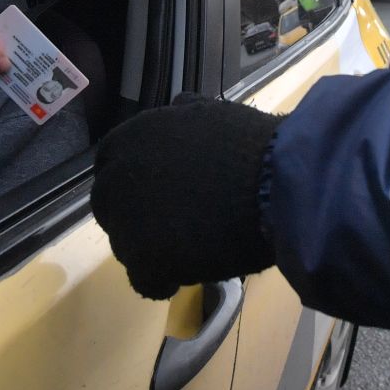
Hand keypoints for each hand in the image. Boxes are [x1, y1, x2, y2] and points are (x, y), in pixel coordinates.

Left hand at [92, 97, 282, 299]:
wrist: (277, 185)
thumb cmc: (250, 148)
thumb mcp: (210, 115)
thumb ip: (182, 119)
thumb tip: (178, 108)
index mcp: (128, 139)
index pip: (112, 169)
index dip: (137, 186)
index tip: (163, 195)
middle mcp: (115, 177)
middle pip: (112, 209)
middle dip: (138, 218)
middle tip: (176, 224)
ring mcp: (126, 221)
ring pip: (126, 247)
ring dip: (153, 249)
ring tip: (192, 247)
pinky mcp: (145, 259)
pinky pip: (146, 281)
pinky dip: (167, 281)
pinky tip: (194, 271)